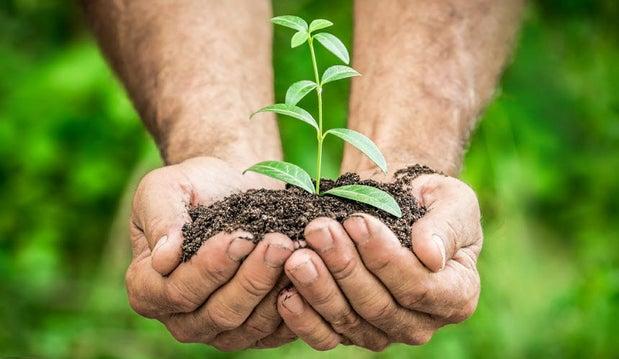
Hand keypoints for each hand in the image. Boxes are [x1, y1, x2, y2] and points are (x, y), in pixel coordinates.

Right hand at [126, 156, 296, 349]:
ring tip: (295, 250)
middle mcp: (182, 318)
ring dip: (275, 288)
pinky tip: (309, 270)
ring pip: (251, 324)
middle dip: (252, 277)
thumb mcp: (164, 188)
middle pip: (219, 313)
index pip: (178, 291)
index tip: (239, 237)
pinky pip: (277, 329)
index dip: (210, 268)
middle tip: (279, 242)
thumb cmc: (194, 187)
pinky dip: (295, 302)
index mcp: (148, 288)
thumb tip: (164, 258)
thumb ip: (160, 218)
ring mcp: (220, 330)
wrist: (232, 188)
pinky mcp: (256, 331)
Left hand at [277, 173, 481, 350]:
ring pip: (349, 321)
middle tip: (317, 231)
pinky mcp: (351, 332)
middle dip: (344, 267)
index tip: (356, 222)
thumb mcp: (452, 202)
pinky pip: (326, 336)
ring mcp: (384, 332)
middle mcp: (421, 323)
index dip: (384, 258)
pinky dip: (304, 319)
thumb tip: (431, 255)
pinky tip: (285, 294)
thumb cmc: (428, 201)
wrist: (397, 204)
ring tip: (297, 256)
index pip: (419, 287)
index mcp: (456, 295)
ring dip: (319, 288)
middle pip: (378, 306)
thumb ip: (446, 227)